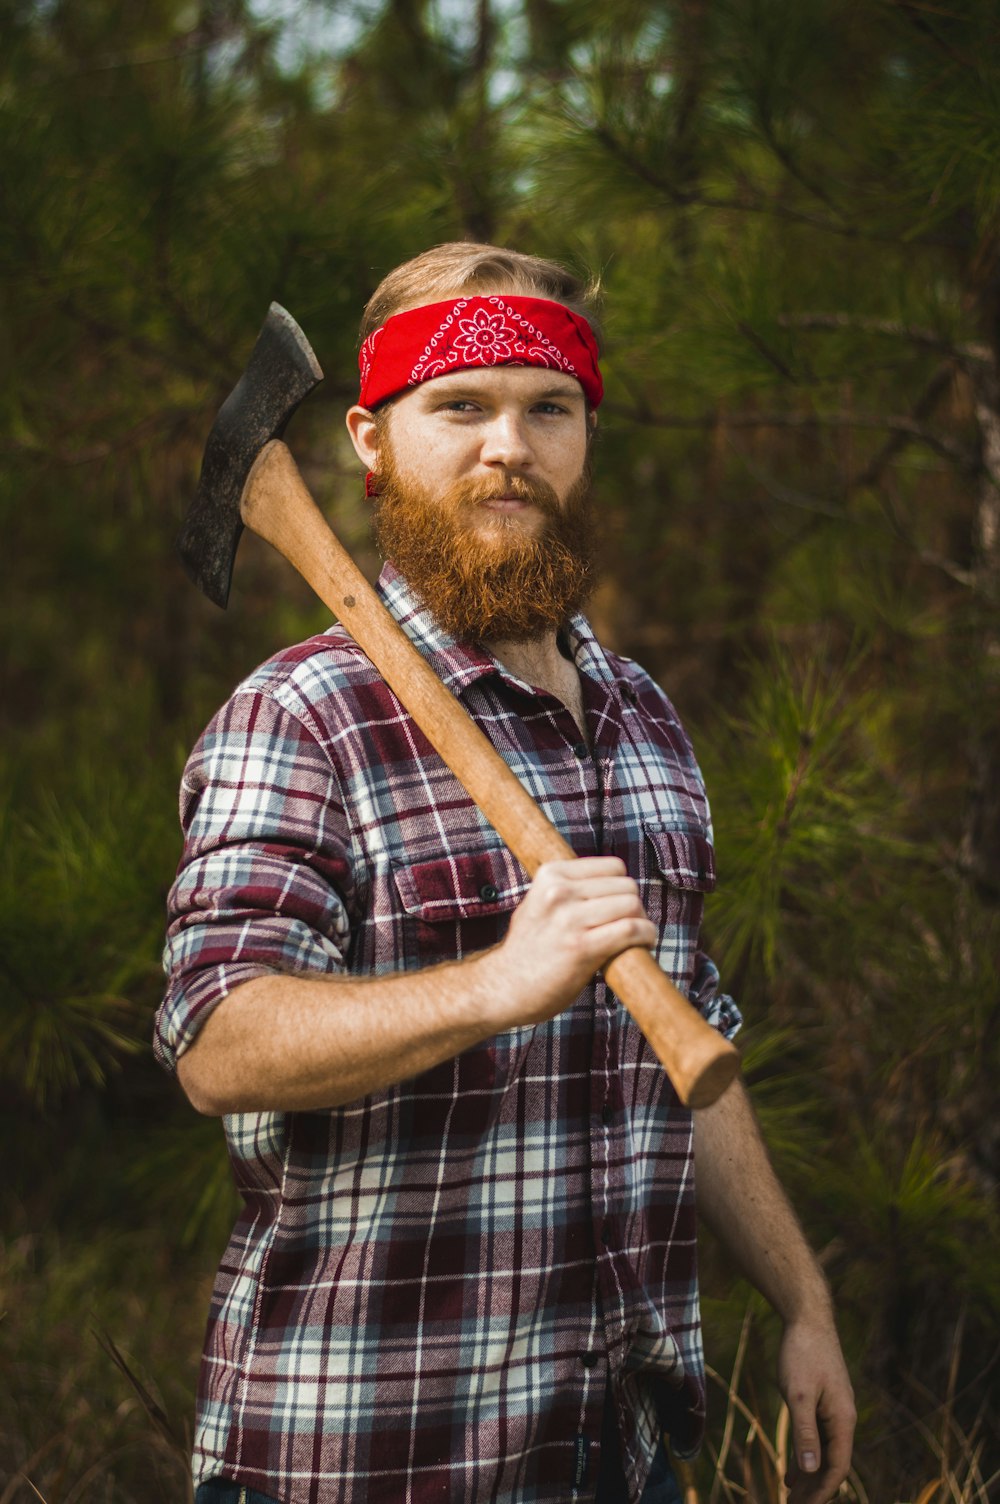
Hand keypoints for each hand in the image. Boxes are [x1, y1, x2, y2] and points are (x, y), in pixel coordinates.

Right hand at [489, 857, 654, 1028]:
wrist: (505, 986)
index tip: (619, 909)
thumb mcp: (540, 903)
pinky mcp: (582, 948)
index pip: (614, 867)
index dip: (622, 889)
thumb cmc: (529, 949)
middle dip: (635, 907)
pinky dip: (646, 936)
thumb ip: (570, 889)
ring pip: (632, 906)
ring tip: (635, 939)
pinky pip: (632, 930)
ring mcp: (570, 919)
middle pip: (627, 886)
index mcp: (551, 874)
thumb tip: (616, 886)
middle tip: (629, 928)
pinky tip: (642, 946)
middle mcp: (559, 891)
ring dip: (642, 923)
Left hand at [779, 1319, 855, 1502]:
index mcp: (842, 1420)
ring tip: (790, 1495)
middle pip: (832, 1464)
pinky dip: (806, 1454)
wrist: (807, 1318)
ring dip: (809, 1475)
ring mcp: (833, 1409)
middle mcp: (843, 1418)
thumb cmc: (802, 1354)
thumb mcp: (798, 1395)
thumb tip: (811, 1470)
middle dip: (815, 1489)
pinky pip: (817, 1437)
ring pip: (824, 1452)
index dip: (822, 1491)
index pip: (837, 1467)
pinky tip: (792, 1468)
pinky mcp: (823, 1401)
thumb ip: (804, 1433)